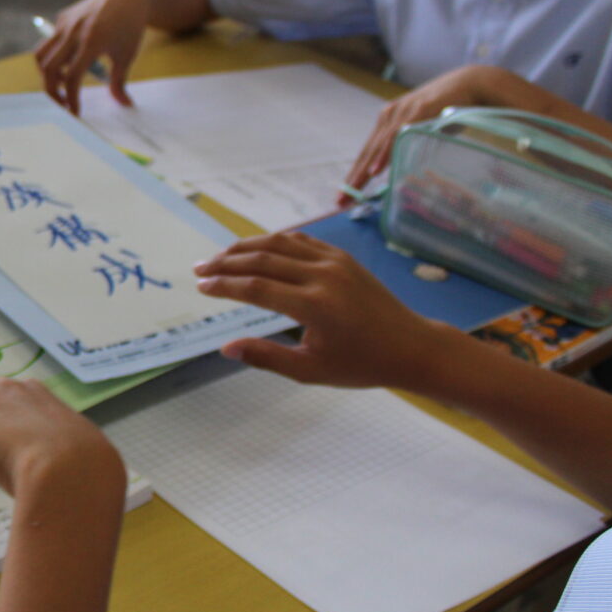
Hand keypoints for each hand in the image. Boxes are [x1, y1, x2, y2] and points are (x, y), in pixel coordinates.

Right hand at [35, 0, 150, 114]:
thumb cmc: (130, 26)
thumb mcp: (127, 55)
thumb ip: (120, 82)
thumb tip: (124, 105)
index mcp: (92, 42)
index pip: (72, 77)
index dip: (71, 98)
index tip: (75, 112)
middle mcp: (73, 32)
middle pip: (48, 69)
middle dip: (52, 92)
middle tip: (63, 104)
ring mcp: (64, 23)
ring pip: (41, 55)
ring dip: (48, 73)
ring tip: (64, 80)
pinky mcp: (62, 18)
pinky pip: (50, 42)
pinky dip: (55, 56)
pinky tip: (72, 58)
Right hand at [193, 232, 450, 387]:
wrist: (412, 347)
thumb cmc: (361, 364)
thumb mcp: (310, 371)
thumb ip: (266, 357)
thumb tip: (226, 348)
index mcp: (315, 306)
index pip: (256, 288)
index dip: (224, 286)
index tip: (200, 287)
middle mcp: (323, 276)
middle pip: (262, 259)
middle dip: (226, 263)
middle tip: (199, 269)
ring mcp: (335, 262)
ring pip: (279, 243)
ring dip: (245, 247)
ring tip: (220, 257)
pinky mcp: (342, 257)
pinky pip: (300, 241)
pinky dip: (272, 242)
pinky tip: (255, 250)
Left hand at [341, 66, 514, 200]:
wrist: (471, 83)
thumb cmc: (448, 109)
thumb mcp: (424, 130)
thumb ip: (411, 145)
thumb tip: (403, 171)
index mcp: (389, 120)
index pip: (368, 152)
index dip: (356, 173)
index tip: (344, 195)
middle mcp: (390, 115)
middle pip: (368, 152)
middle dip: (354, 178)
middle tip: (340, 201)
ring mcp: (403, 111)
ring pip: (378, 146)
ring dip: (364, 171)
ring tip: (353, 190)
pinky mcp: (418, 110)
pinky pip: (398, 136)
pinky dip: (385, 154)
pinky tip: (375, 170)